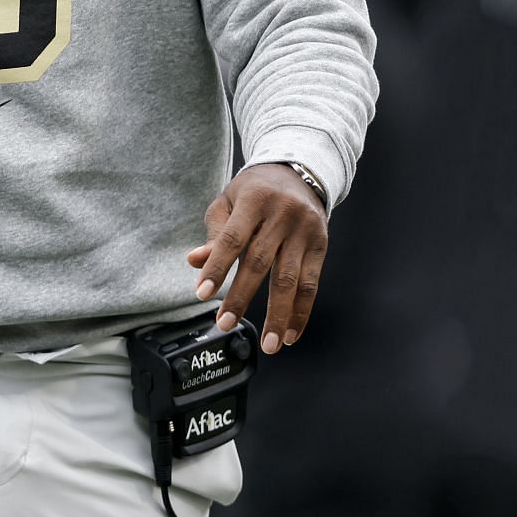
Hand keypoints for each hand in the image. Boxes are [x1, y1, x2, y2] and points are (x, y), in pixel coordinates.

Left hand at [187, 163, 328, 355]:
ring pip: (291, 280)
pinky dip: (301, 312)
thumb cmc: (254, 191)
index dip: (217, 267)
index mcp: (254, 200)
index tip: (202, 294)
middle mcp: (282, 215)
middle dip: (242, 297)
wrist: (299, 171)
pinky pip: (312, 285)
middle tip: (224, 324)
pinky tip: (291, 334)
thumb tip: (195, 263)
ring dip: (278, 316)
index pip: (232, 238)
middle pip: (260, 262)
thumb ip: (215, 233)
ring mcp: (305, 231)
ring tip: (268, 344)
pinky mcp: (321, 246)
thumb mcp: (229, 201)